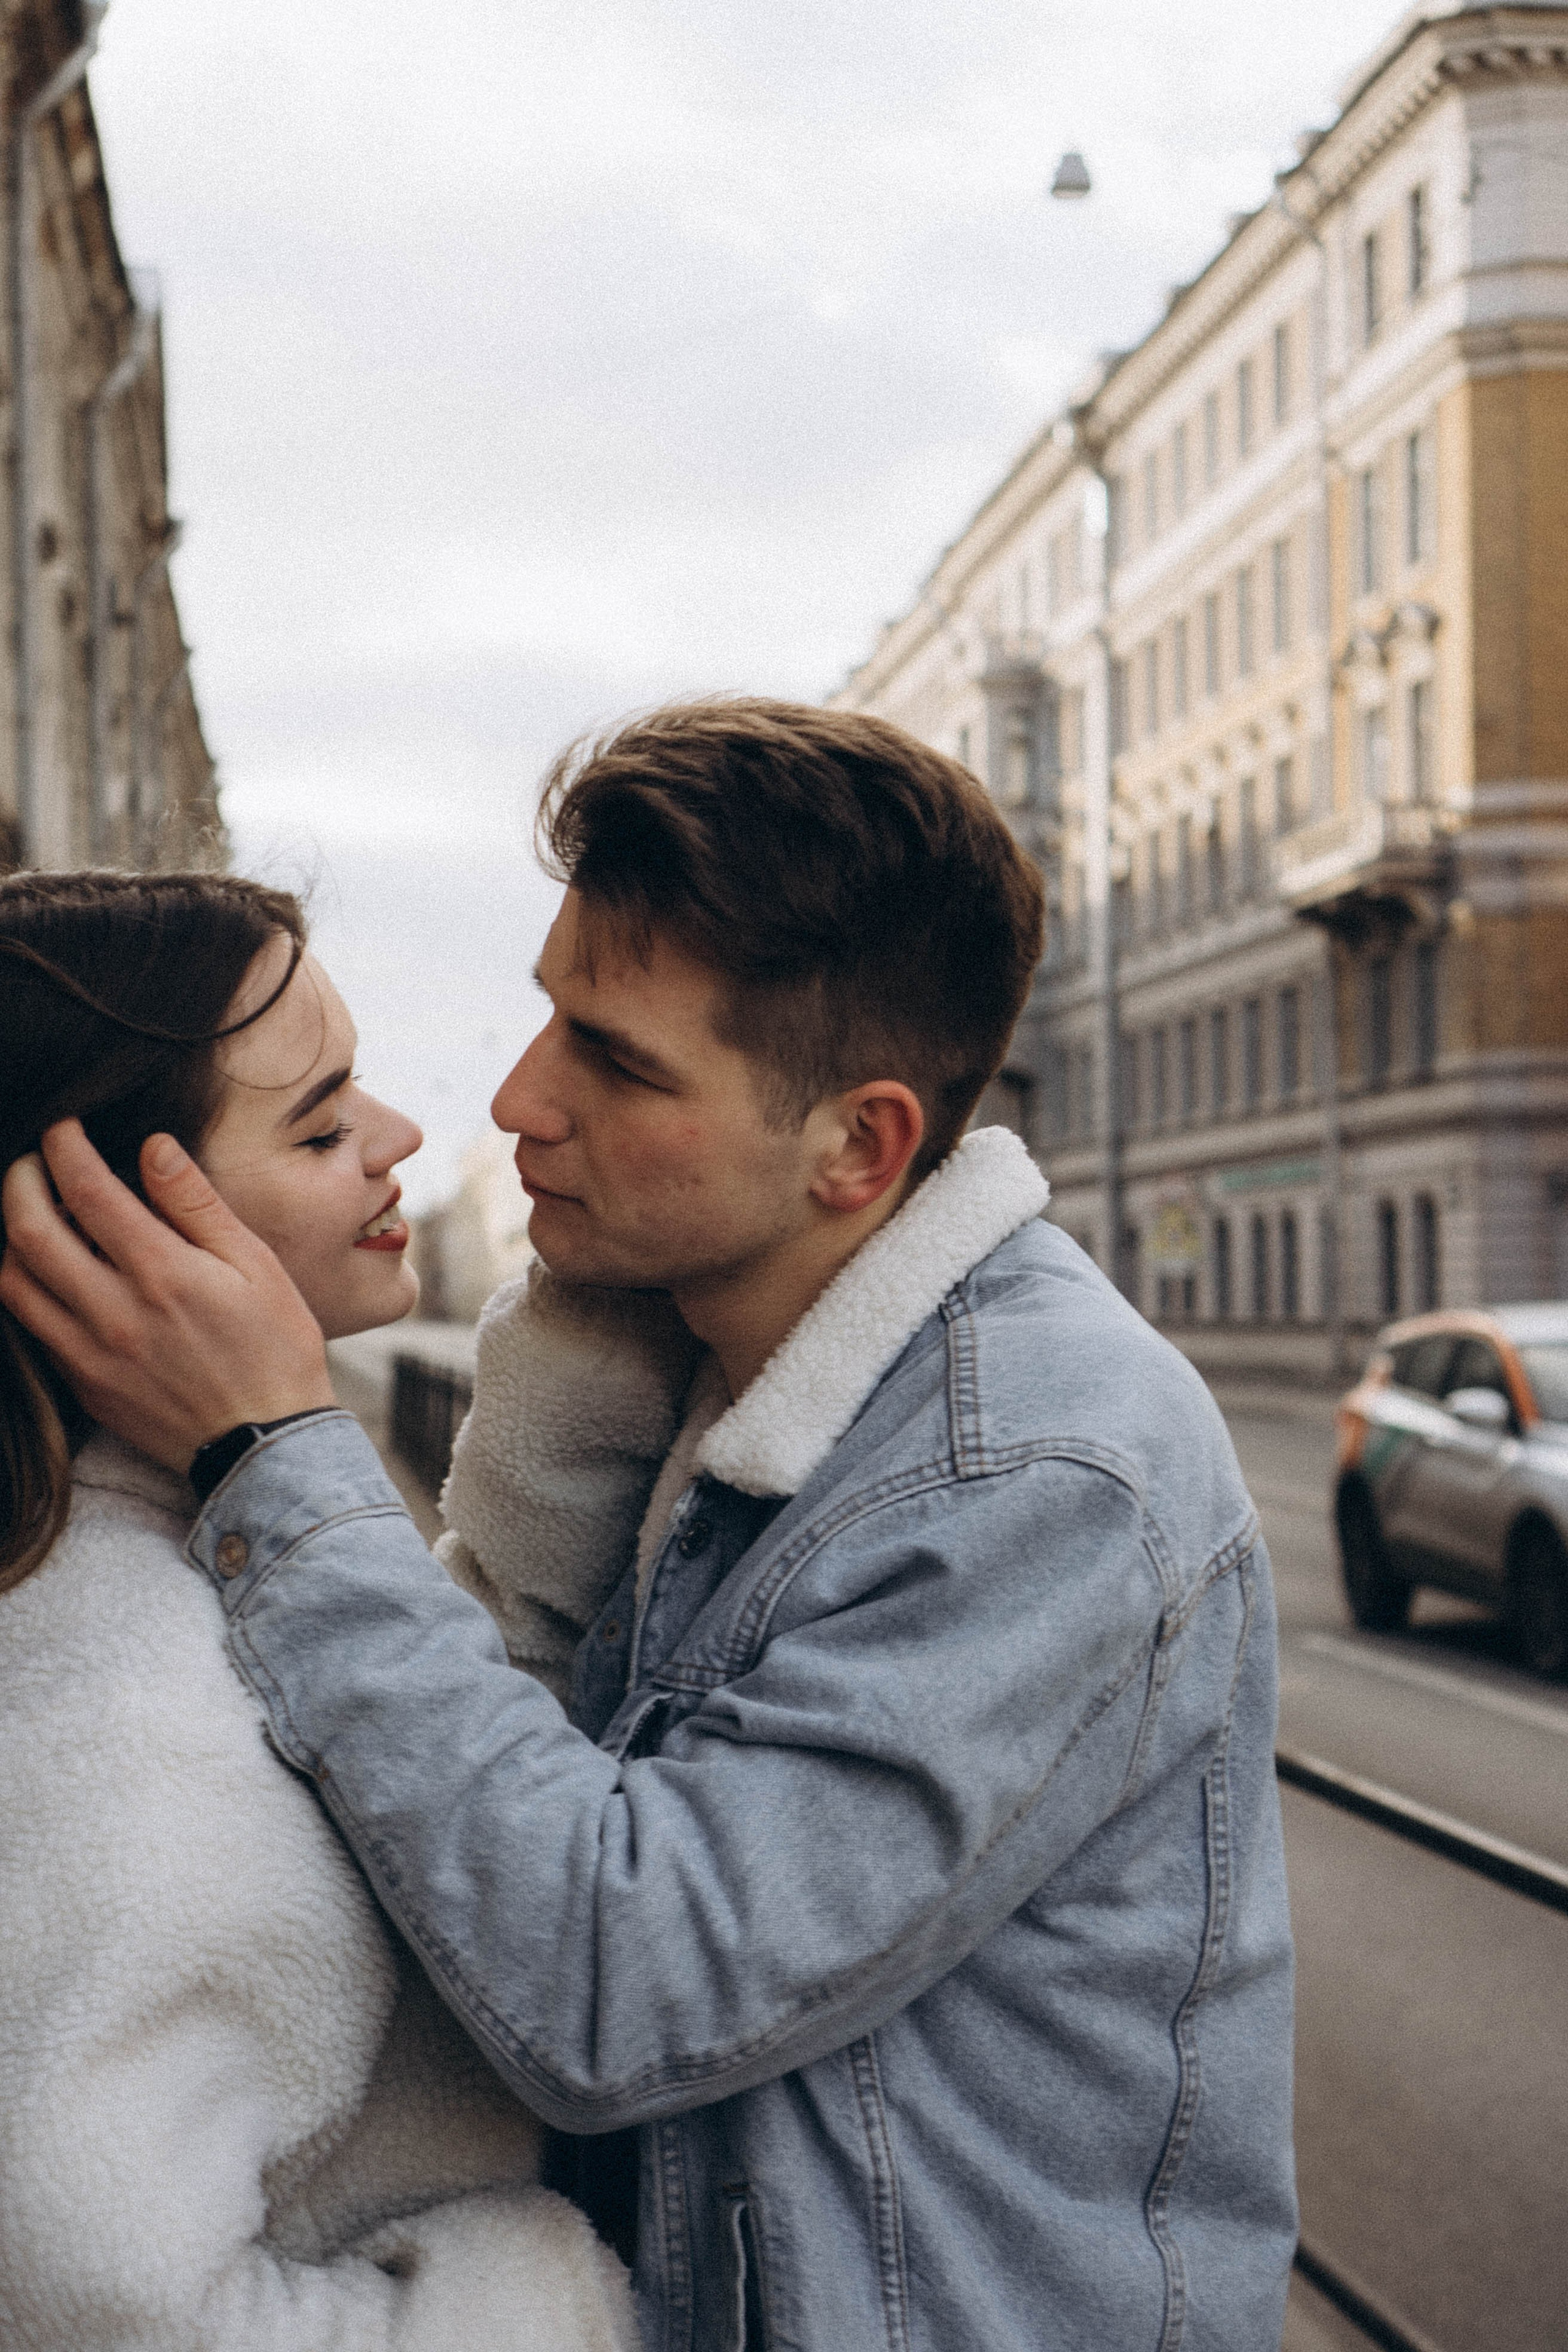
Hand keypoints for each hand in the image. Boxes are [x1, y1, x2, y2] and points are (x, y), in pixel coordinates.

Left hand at [0, 1121, 334, 1471]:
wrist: (268, 1445)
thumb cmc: (275, 1347)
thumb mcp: (255, 1265)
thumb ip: (196, 1204)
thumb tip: (153, 1146)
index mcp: (164, 1274)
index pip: (88, 1191)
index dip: (65, 1147)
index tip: (64, 1127)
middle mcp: (115, 1313)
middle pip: (29, 1230)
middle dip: (20, 1179)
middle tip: (34, 1160)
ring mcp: (91, 1353)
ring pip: (14, 1280)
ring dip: (14, 1234)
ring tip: (39, 1213)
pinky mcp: (83, 1383)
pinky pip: (32, 1325)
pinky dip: (28, 1285)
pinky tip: (54, 1270)